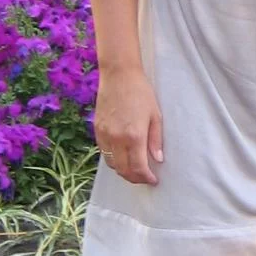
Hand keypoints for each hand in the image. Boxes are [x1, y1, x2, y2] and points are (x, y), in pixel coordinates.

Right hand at [94, 68, 162, 185]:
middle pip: (123, 170)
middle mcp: (116, 139)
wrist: (119, 75)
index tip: (153, 180)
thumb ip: (155, 140)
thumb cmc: (140, 92)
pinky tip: (122, 156)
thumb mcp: (155, 115)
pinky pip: (104, 152)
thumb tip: (158, 159)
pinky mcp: (97, 129)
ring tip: (134, 169)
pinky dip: (113, 159)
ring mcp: (105, 135)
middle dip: (135, 178)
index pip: (138, 167)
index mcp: (134, 136)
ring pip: (112, 164)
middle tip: (144, 178)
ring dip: (123, 171)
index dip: (146, 178)